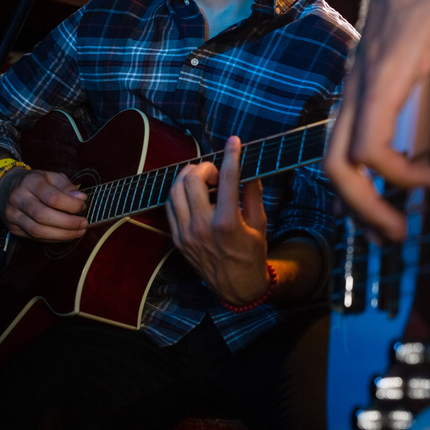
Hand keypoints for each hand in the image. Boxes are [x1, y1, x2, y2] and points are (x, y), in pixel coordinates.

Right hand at [0, 169, 87, 241]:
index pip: (52, 197)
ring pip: (38, 230)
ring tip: (78, 232)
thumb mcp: (52, 176)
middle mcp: (18, 199)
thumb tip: (81, 199)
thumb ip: (67, 186)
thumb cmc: (35, 182)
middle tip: (84, 223)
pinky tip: (65, 235)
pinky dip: (53, 238)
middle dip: (68, 223)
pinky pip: (34, 238)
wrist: (5, 187)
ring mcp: (13, 215)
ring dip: (62, 234)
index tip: (83, 206)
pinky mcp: (13, 228)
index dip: (71, 205)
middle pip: (43, 216)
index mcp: (30, 183)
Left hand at [165, 136, 271, 305]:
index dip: (231, 155)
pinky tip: (192, 194)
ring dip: (188, 177)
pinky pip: (170, 206)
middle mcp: (202, 226)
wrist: (237, 287)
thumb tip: (248, 172)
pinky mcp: (177, 238)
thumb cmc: (252, 255)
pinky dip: (179, 193)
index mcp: (227, 222)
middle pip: (192, 179)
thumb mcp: (260, 224)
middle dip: (205, 167)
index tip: (234, 142)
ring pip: (175, 190)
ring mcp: (186, 233)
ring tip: (203, 179)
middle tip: (217, 171)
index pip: (227, 178)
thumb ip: (252, 195)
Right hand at [324, 0, 429, 239]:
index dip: (399, 176)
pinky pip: (338, 144)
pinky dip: (352, 177)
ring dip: (354, 199)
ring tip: (386, 228)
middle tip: (400, 235)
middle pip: (336, 166)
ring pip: (330, 158)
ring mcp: (351, 92)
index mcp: (380, 80)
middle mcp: (356, 91)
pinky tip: (376, 193)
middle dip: (363, 208)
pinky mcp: (355, 92)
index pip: (369, 149)